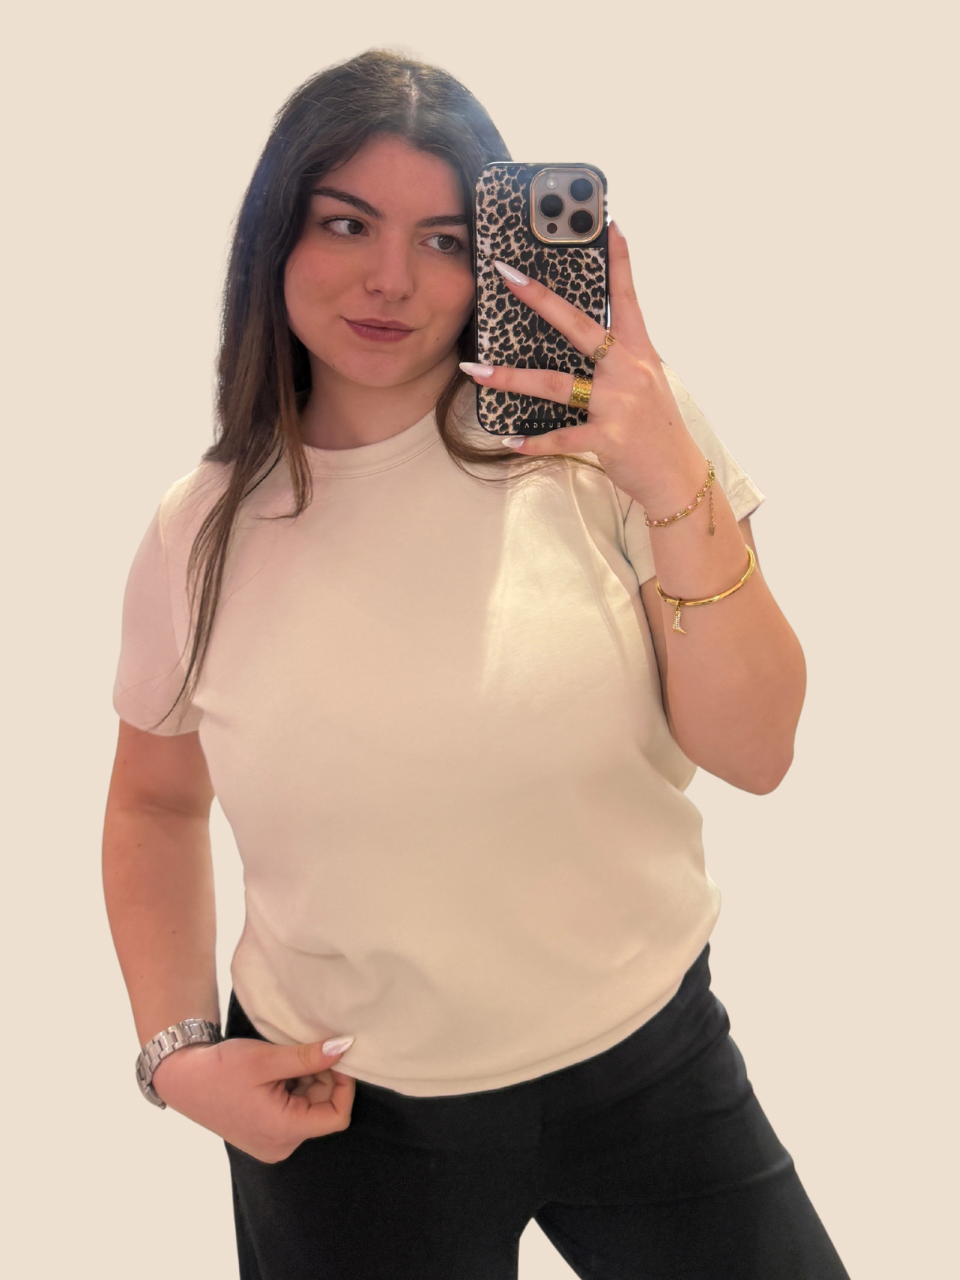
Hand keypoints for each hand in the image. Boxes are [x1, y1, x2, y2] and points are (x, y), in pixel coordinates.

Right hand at [151, 1035, 355, 1162]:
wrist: (183, 1079)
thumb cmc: (222, 1069)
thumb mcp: (267, 1059)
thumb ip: (309, 1057)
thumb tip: (345, 1047)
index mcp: (283, 1131)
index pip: (337, 1116)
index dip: (344, 1085)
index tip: (335, 1058)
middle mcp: (280, 1145)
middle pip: (323, 1111)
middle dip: (321, 1079)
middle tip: (303, 1052)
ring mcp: (271, 1142)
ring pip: (309, 1109)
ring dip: (305, 1082)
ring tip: (282, 1063)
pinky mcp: (264, 1134)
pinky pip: (293, 1112)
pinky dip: (292, 1090)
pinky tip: (274, 1073)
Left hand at [460, 222, 707, 511]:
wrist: (676, 476)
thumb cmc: (655, 428)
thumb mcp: (647, 383)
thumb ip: (619, 359)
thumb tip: (589, 341)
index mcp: (640, 352)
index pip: (629, 297)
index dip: (620, 261)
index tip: (610, 224)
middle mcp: (628, 371)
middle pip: (579, 326)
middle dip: (540, 299)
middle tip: (508, 275)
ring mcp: (617, 404)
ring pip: (554, 384)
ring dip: (510, 377)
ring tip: (475, 369)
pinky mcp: (606, 438)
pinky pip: (560, 437)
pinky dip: (532, 441)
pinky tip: (508, 439)